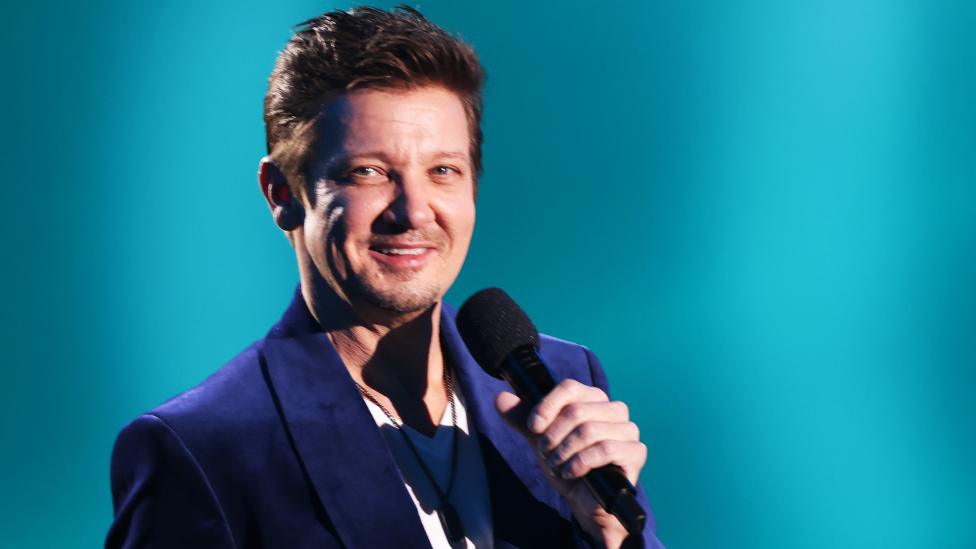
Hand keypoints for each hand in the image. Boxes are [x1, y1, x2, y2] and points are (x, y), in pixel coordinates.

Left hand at [495, 379, 646, 548]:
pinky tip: (570, 472)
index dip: (546, 406)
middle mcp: (614, 409)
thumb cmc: (567, 465)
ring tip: (556, 465)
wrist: (585, 502)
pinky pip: (606, 450)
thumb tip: (501, 397)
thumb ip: (522, 419)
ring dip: (564, 452)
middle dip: (553, 436)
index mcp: (593, 399)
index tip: (533, 427)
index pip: (570, 387)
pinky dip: (581, 462)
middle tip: (545, 453)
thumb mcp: (540, 440)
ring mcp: (628, 430)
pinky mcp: (636, 452)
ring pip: (589, 430)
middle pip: (577, 410)